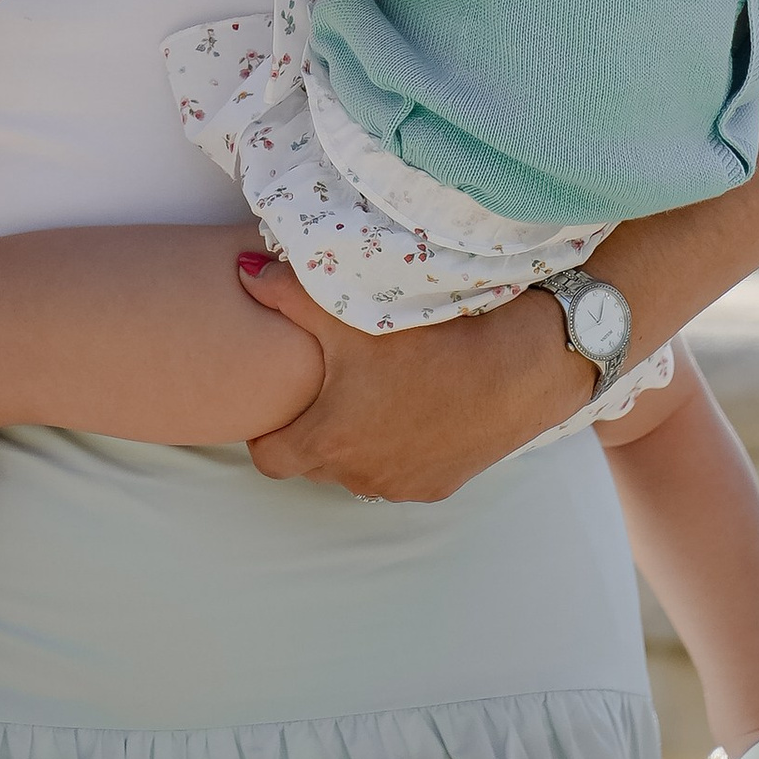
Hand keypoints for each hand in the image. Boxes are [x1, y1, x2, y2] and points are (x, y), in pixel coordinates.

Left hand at [239, 261, 589, 499]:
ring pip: (359, 470)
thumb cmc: (428, 340)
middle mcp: (359, 474)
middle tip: (332, 387)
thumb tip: (242, 271)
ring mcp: (401, 486)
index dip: (269, 431)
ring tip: (378, 393)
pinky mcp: (439, 487)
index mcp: (328, 439)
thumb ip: (285, 293)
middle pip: (314, 464)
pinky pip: (403, 473)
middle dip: (315, 431)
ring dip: (360, 442)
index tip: (284, 401)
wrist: (516, 369)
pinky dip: (401, 449)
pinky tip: (418, 408)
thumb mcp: (349, 311)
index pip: (268, 459)